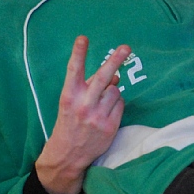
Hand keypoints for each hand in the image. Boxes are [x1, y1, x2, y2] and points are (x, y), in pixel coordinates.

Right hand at [35, 35, 128, 193]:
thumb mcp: (72, 102)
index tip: (83, 38)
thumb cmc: (69, 122)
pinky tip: (107, 112)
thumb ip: (89, 87)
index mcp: (69, 96)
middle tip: (126, 47)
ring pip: (115, 91)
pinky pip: (120, 104)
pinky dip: (117, 104)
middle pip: (103, 77)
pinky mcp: (109, 126)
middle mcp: (83, 104)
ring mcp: (97, 116)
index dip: (79, 53)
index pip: (74, 70)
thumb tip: (114, 75)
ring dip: (112, 91)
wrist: (67, 155)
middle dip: (115, 60)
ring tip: (102, 102)